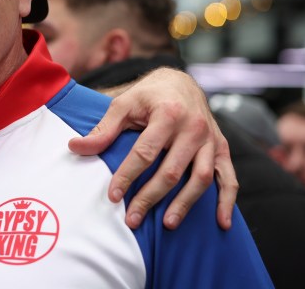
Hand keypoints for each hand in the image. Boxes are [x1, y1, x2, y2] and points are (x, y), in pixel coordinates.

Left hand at [68, 67, 235, 230]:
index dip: (128, 175)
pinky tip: (221, 223)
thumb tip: (75, 148)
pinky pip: (229, 177)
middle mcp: (193, 127)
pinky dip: (227, 201)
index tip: (113, 196)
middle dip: (150, 197)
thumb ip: (103, 129)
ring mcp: (211, 139)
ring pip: (200, 178)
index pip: (145, 152)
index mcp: (167, 114)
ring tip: (167, 224)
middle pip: (171, 171)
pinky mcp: (222, 148)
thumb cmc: (149, 95)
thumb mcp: (123, 105)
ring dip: (184, 204)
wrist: (181, 82)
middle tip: (132, 219)